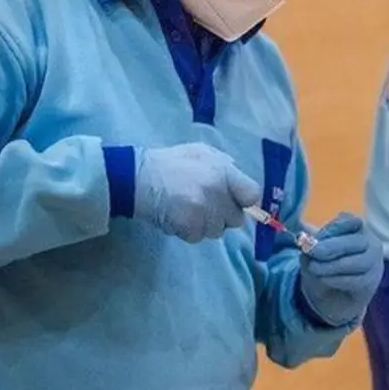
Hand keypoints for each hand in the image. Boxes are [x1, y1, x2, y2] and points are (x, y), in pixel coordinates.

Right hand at [134, 143, 261, 242]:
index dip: (245, 200)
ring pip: (217, 231)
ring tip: (189, 211)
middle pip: (236, 218)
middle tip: (206, 206)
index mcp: (222, 171)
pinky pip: (199, 237)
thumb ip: (224, 165)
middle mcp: (217, 192)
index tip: (236, 202)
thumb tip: (240, 183)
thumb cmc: (169, 163)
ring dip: (206, 225)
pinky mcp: (189, 227)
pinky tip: (178, 218)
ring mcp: (203, 212)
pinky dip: (190, 231)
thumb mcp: (200, 152)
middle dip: (224, 214)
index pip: (252, 195)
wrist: (136, 178)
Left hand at [298, 213, 383, 326]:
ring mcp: (374, 263)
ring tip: (314, 268)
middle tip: (312, 252)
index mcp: (355, 228)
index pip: (351, 221)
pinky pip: (357, 280)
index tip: (317, 235)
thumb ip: (311, 246)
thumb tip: (307, 242)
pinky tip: (324, 279)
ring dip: (333, 265)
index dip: (335, 227)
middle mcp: (370, 242)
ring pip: (358, 262)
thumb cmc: (324, 268)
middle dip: (332, 246)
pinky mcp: (372, 282)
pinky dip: (337, 279)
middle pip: (357, 242)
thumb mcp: (312, 254)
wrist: (333, 298)